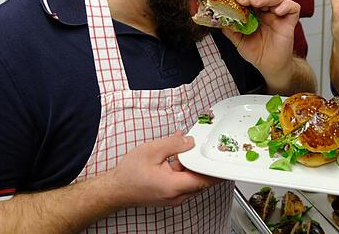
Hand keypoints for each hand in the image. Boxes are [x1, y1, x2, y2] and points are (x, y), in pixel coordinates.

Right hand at [107, 131, 222, 207]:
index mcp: (173, 186)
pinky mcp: (170, 196)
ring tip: (188, 151)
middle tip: (207, 150)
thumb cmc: (129, 174)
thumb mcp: (152, 150)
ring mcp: (174, 198)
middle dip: (204, 164)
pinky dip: (185, 171)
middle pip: (201, 181)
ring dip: (193, 167)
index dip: (216, 170)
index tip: (224, 162)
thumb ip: (174, 144)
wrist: (115, 189)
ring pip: (193, 182)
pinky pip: (184, 183)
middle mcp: (176, 196)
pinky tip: (178, 158)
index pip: (204, 180)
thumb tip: (189, 141)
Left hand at [222, 0, 299, 75]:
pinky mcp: (290, 20)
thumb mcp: (238, 40)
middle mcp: (266, 8)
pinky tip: (278, 11)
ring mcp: (279, 14)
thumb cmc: (256, 51)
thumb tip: (217, 19)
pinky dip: (287, 5)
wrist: (271, 66)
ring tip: (256, 3)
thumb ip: (230, 28)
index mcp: (254, 9)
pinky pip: (293, 7)